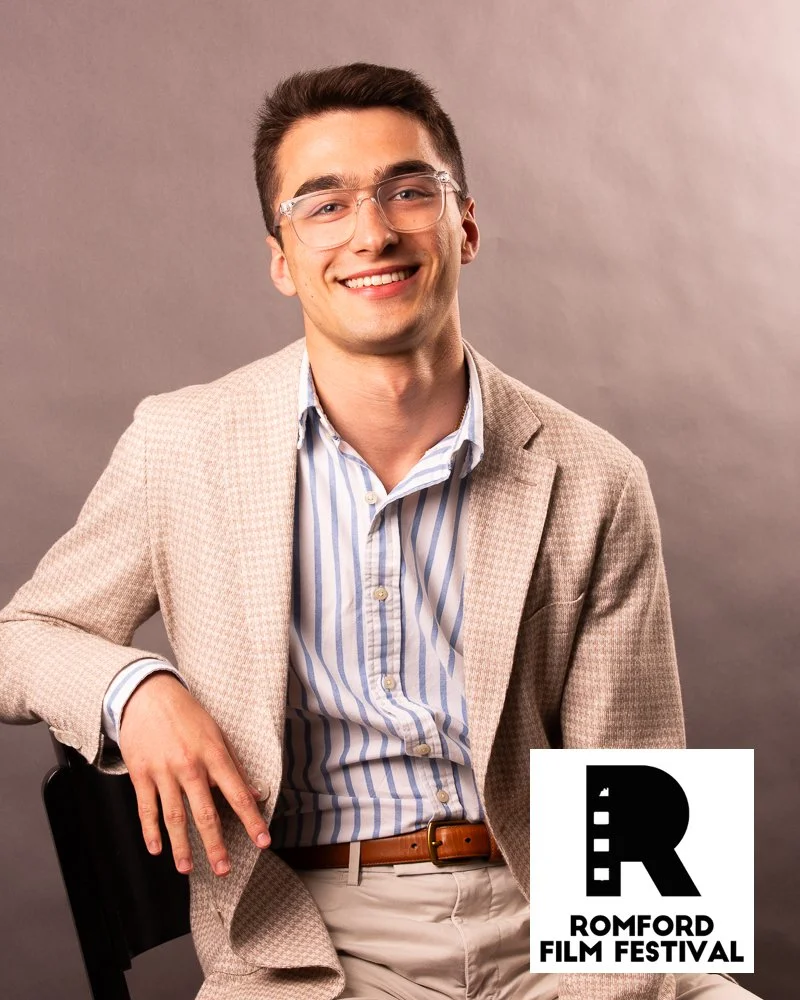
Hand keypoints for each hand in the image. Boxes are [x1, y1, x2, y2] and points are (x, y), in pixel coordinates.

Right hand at [118, 672, 270, 875]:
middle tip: (224, 869)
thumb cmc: (187, 714)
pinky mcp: (140, 774)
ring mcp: (163, 772)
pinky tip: (157, 849)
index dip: (252, 820)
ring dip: (182, 846)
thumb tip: (256, 793)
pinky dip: (150, 832)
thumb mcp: (217, 734)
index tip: (263, 841)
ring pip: (174, 817)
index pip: (237, 794)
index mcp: (213, 755)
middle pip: (205, 813)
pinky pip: (146, 809)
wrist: (147, 695)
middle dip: (216, 844)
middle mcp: (189, 766)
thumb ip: (235, 766)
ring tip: (188, 868)